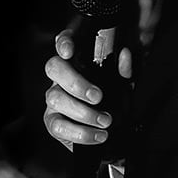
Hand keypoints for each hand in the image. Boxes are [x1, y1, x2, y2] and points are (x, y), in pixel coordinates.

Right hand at [43, 29, 132, 149]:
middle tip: (97, 97)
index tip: (70, 52)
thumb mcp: (125, 86)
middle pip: (54, 68)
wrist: (116, 134)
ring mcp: (54, 99)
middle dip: (75, 82)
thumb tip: (124, 54)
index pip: (64, 42)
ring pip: (55, 98)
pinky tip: (98, 136)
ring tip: (105, 121)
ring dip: (82, 112)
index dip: (63, 43)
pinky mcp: (52, 121)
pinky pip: (57, 126)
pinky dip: (80, 133)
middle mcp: (61, 77)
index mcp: (78, 62)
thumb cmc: (115, 103)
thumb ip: (125, 70)